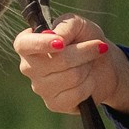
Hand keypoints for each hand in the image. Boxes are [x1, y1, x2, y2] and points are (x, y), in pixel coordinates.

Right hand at [12, 14, 128, 115]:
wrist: (104, 66)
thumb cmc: (86, 40)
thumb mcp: (79, 24)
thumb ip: (66, 25)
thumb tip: (56, 37)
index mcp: (29, 44)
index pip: (23, 44)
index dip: (41, 43)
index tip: (61, 43)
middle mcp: (29, 67)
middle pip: (57, 60)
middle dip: (83, 52)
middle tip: (97, 46)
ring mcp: (40, 88)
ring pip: (71, 76)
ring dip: (87, 67)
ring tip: (88, 64)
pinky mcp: (54, 104)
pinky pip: (77, 93)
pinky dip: (89, 84)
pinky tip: (88, 80)